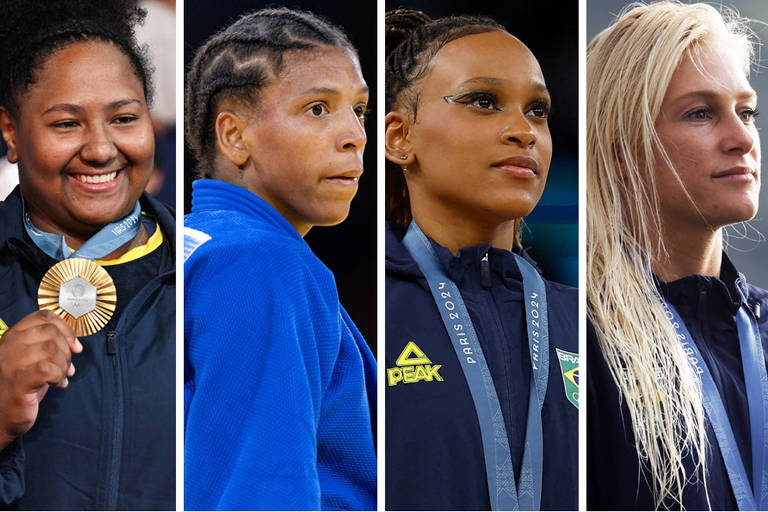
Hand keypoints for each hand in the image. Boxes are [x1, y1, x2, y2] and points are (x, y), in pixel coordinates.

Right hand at [0, 310, 81, 449]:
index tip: (74, 346)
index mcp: (12, 336)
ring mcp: (10, 363)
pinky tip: (54, 384)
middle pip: (51, 332)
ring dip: (63, 365)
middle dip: (66, 350)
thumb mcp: (32, 360)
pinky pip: (48, 368)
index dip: (66, 329)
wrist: (2, 416)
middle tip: (65, 367)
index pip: (43, 316)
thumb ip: (49, 346)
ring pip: (51, 349)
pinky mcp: (17, 381)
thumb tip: (75, 345)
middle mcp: (8, 345)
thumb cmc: (20, 387)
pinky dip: (58, 376)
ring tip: (59, 377)